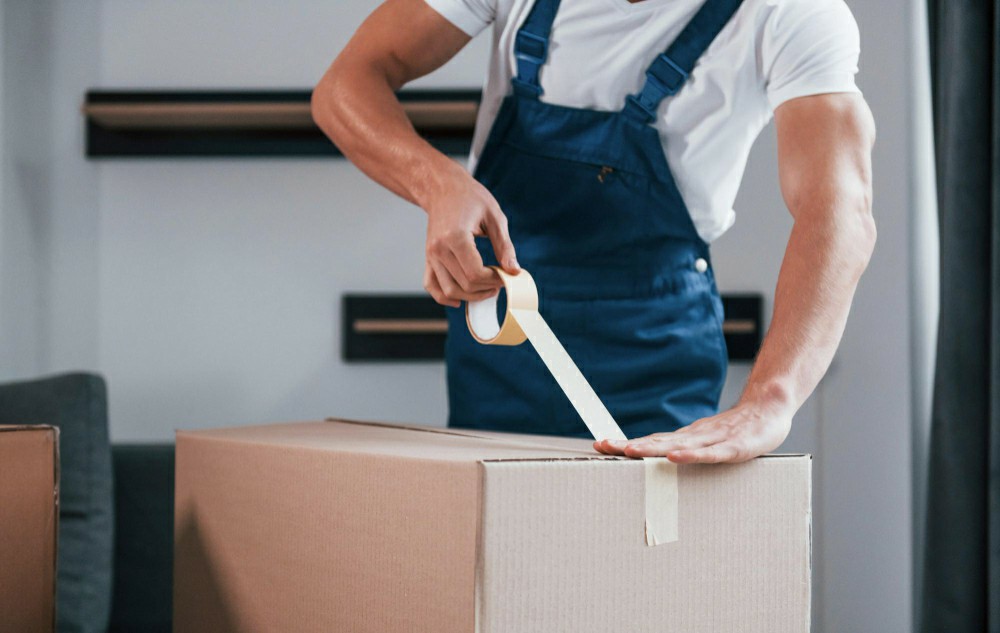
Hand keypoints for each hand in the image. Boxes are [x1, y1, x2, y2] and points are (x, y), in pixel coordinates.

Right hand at [422, 163, 519, 307]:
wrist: (442, 188)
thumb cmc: (469, 197)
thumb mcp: (494, 217)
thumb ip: (505, 246)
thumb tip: (514, 271)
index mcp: (455, 237)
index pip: (475, 273)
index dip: (494, 280)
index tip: (506, 275)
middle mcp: (439, 249)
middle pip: (464, 284)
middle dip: (486, 288)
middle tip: (501, 280)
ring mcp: (430, 255)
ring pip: (449, 290)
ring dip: (471, 296)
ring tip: (487, 289)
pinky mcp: (428, 258)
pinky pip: (431, 285)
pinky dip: (444, 297)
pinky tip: (460, 300)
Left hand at [593, 399, 792, 462]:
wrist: (770, 408)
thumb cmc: (738, 429)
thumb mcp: (708, 442)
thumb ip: (687, 449)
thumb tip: (663, 460)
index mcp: (687, 438)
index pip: (651, 441)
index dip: (625, 444)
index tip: (600, 446)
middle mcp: (695, 437)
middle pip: (657, 442)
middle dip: (628, 445)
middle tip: (603, 447)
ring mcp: (714, 440)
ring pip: (679, 445)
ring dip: (652, 449)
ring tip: (629, 450)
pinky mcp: (736, 447)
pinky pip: (712, 453)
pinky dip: (693, 456)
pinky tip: (676, 457)